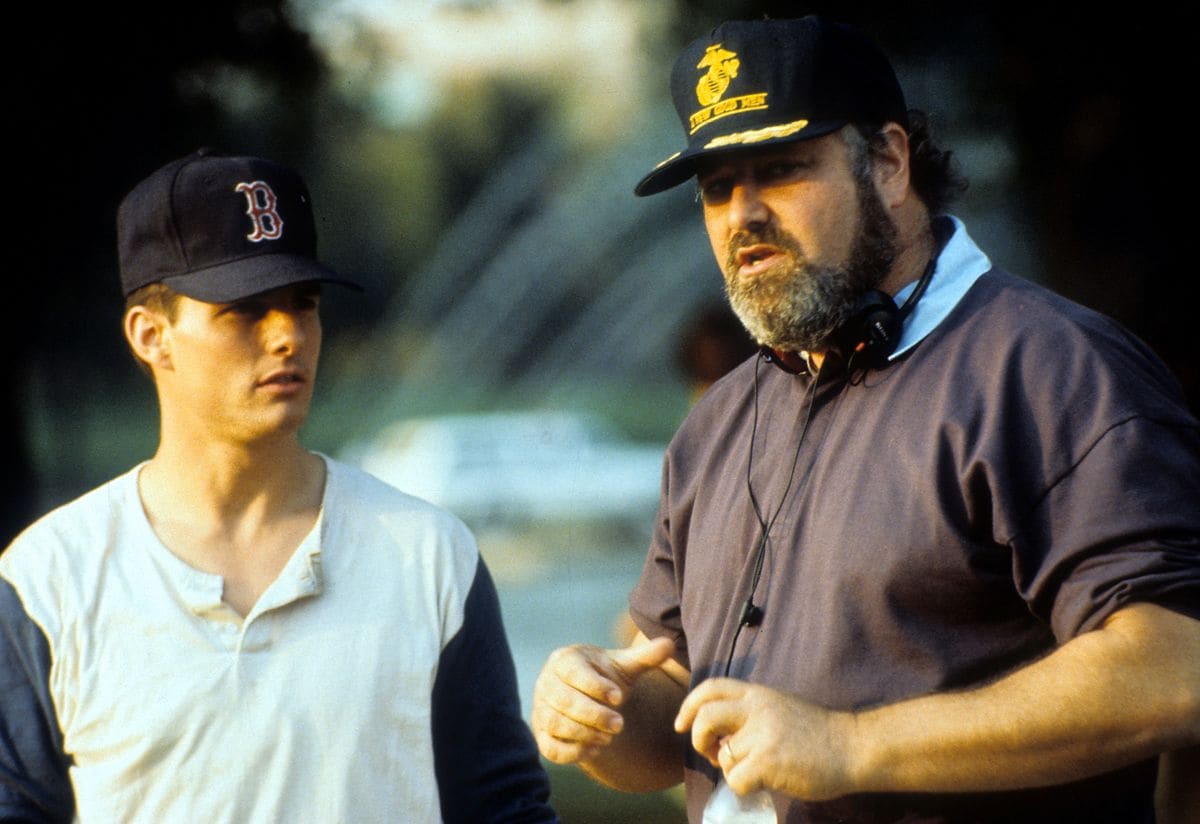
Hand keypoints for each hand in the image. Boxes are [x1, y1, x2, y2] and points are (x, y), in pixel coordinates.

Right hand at [531, 635, 676, 764]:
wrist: (588, 698)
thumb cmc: (606, 678)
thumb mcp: (625, 667)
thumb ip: (645, 657)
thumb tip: (669, 645)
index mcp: (564, 660)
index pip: (573, 672)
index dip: (595, 686)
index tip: (618, 697)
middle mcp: (546, 683)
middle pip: (563, 701)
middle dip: (593, 714)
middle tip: (619, 724)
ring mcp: (540, 709)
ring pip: (555, 724)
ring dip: (584, 733)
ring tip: (609, 738)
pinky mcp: (542, 734)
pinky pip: (550, 748)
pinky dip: (573, 752)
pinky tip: (596, 749)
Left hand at [674, 678, 856, 800]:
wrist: (854, 746)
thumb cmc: (819, 734)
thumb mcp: (780, 708)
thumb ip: (750, 714)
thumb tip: (718, 737)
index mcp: (758, 694)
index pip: (710, 688)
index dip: (689, 705)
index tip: (680, 724)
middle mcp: (757, 709)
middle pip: (705, 716)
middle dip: (697, 738)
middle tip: (710, 753)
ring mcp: (762, 734)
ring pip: (723, 756)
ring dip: (731, 769)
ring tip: (754, 769)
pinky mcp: (768, 761)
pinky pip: (736, 780)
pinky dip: (744, 787)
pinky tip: (764, 783)